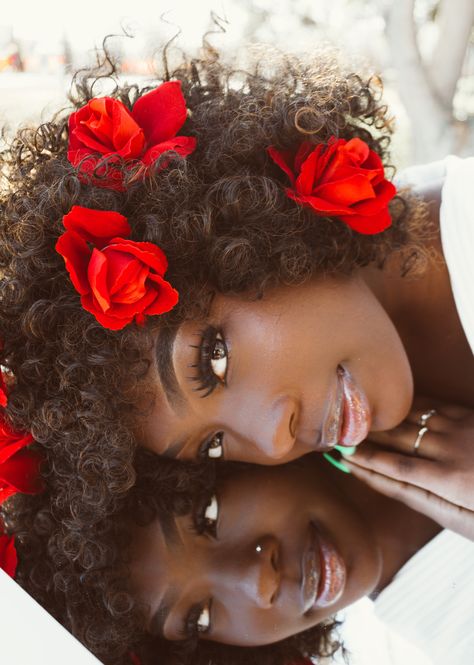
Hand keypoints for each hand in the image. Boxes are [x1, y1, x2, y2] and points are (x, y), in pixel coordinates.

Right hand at [346, 398, 473, 539]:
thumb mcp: (467, 517)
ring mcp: (461, 429)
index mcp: (451, 480)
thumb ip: (431, 500)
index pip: (397, 468)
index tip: (344, 456)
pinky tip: (398, 406)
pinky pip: (434, 405)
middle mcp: (451, 451)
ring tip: (362, 419)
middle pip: (399, 439)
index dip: (367, 462)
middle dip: (368, 437)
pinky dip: (412, 405)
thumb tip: (397, 485)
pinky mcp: (471, 417)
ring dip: (385, 419)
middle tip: (342, 433)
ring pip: (412, 418)